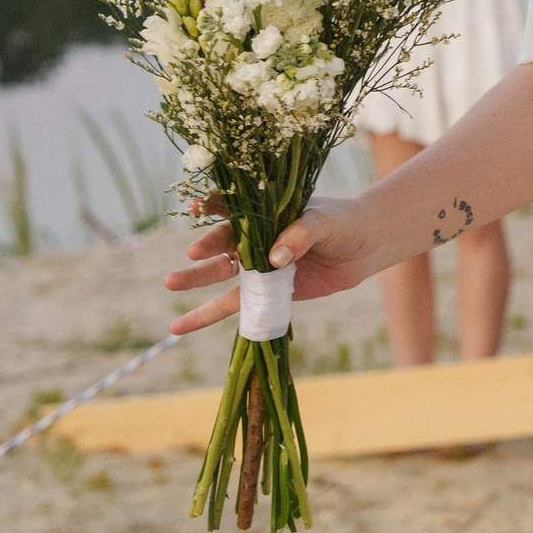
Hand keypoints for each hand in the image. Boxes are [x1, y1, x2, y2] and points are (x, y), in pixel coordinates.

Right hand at [163, 196, 378, 335]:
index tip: (197, 207)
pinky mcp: (263, 292)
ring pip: (220, 273)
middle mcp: (254, 237)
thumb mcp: (324, 222)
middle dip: (206, 247)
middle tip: (192, 254)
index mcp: (265, 211)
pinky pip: (231, 305)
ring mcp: (257, 265)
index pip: (234, 206)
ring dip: (194, 278)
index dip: (215, 205)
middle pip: (223, 242)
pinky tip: (178, 327)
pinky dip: (205, 316)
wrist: (362, 248)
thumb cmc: (342, 224)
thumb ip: (301, 235)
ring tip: (169, 282)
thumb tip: (276, 258)